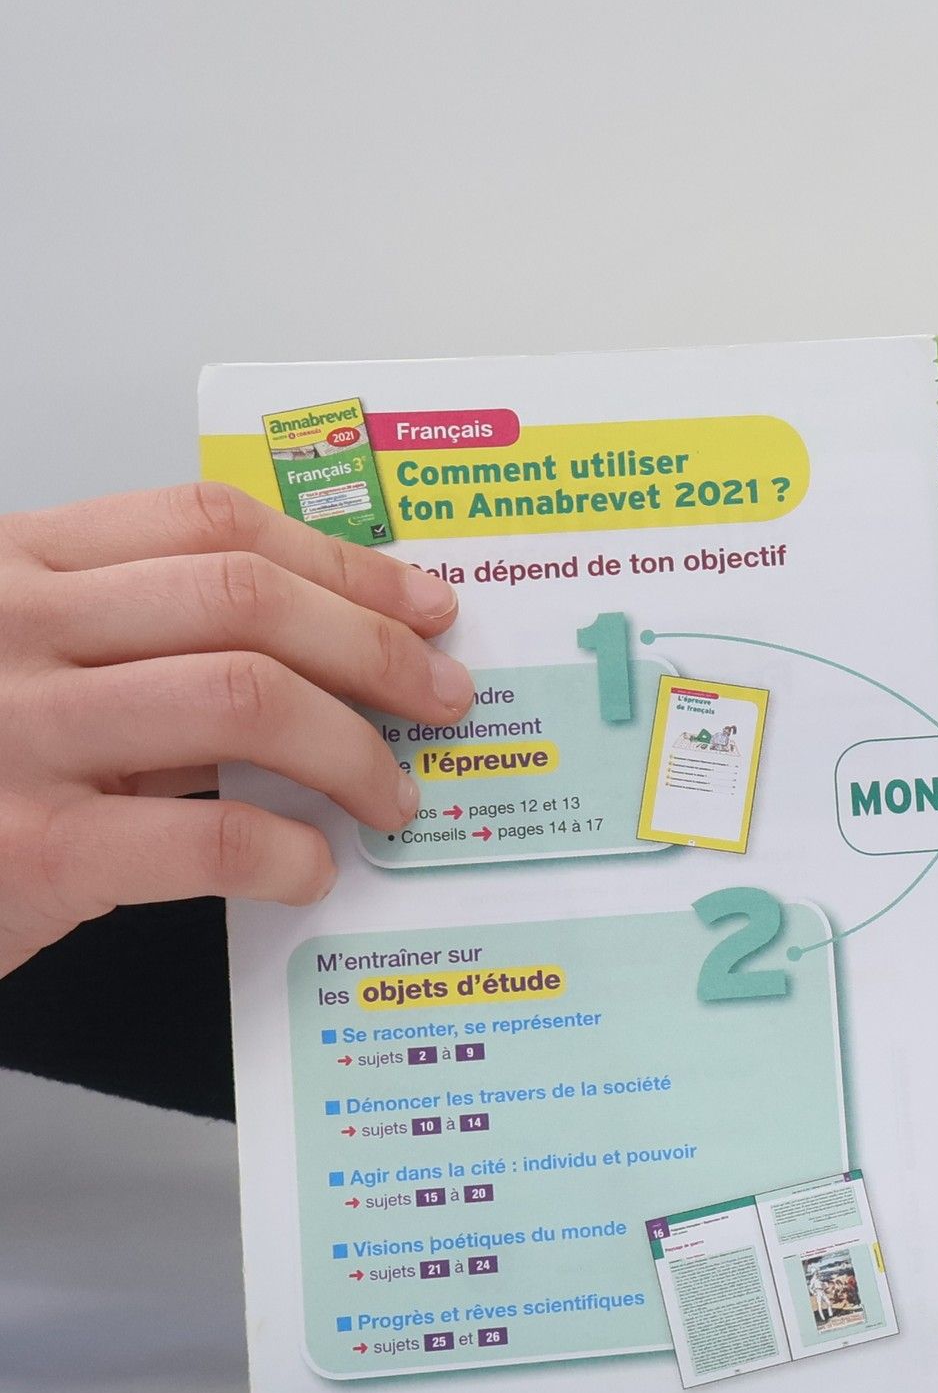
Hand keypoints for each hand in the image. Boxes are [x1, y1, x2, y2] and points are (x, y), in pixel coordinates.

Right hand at [0, 482, 472, 978]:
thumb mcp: (23, 666)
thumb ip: (140, 644)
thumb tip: (329, 655)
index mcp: (17, 566)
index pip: (210, 525)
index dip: (341, 563)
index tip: (423, 602)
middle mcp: (12, 628)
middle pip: (243, 600)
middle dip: (374, 650)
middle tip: (440, 699)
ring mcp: (16, 733)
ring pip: (241, 700)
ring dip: (351, 751)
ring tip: (390, 794)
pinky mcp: (31, 848)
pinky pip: (208, 836)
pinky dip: (288, 853)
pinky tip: (309, 867)